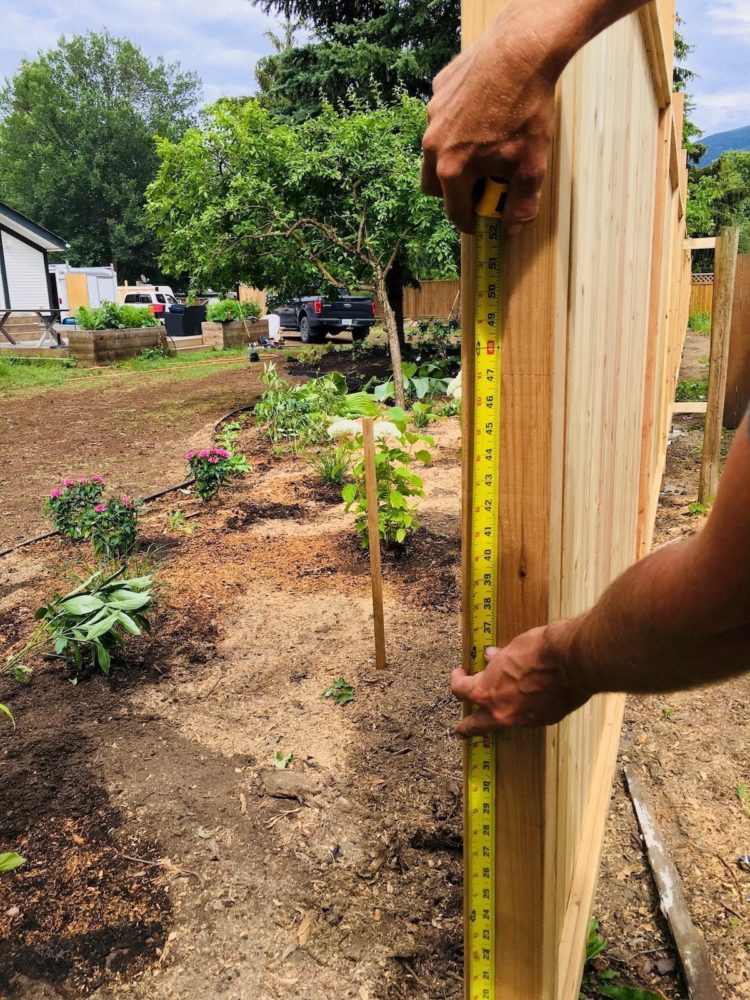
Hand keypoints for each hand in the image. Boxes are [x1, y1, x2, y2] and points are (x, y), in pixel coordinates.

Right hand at [421, 5, 560, 233]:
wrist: (523, 49)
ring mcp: (433, 113)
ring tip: (483, 147)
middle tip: (479, 187)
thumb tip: (515, 228)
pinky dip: (458, 124)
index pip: (454, 211)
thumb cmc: (526, 109)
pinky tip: (484, 113)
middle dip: (453, 192)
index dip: (469, 222)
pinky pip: (443, 116)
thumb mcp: (531, 165)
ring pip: (436, 148)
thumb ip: (521, 203)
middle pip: (433, 185)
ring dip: (453, 157)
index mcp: (452, 168)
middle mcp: (434, 143)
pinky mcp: (440, 88)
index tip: (480, 223)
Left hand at [450, 625, 589, 734]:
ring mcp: (524, 721)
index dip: (457, 681)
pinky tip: (532, 698)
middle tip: (459, 731)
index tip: (459, 675)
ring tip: (503, 703)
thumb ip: (499, 661)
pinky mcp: (546, 721)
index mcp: (486, 692)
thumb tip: (492, 658)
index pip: (461, 691)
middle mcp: (502, 712)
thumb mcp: (511, 650)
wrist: (572, 660)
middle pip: (475, 725)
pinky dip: (526, 709)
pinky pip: (529, 717)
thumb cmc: (539, 650)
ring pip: (505, 721)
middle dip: (465, 728)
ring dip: (501, 713)